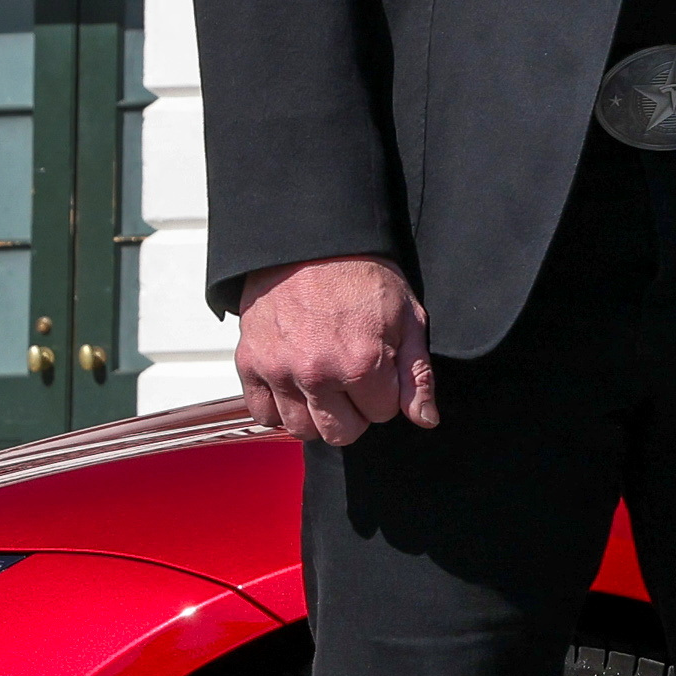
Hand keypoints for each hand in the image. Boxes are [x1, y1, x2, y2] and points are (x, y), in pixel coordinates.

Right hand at [236, 256, 433, 445]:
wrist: (310, 241)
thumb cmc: (362, 274)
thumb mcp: (407, 317)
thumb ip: (416, 374)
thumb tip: (425, 419)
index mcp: (362, 364)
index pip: (383, 415)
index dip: (385, 392)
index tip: (378, 367)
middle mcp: (318, 374)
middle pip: (341, 433)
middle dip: (354, 413)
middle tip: (353, 382)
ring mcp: (279, 370)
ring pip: (301, 429)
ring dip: (316, 414)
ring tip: (324, 385)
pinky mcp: (250, 363)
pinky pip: (263, 414)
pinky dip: (278, 408)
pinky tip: (295, 388)